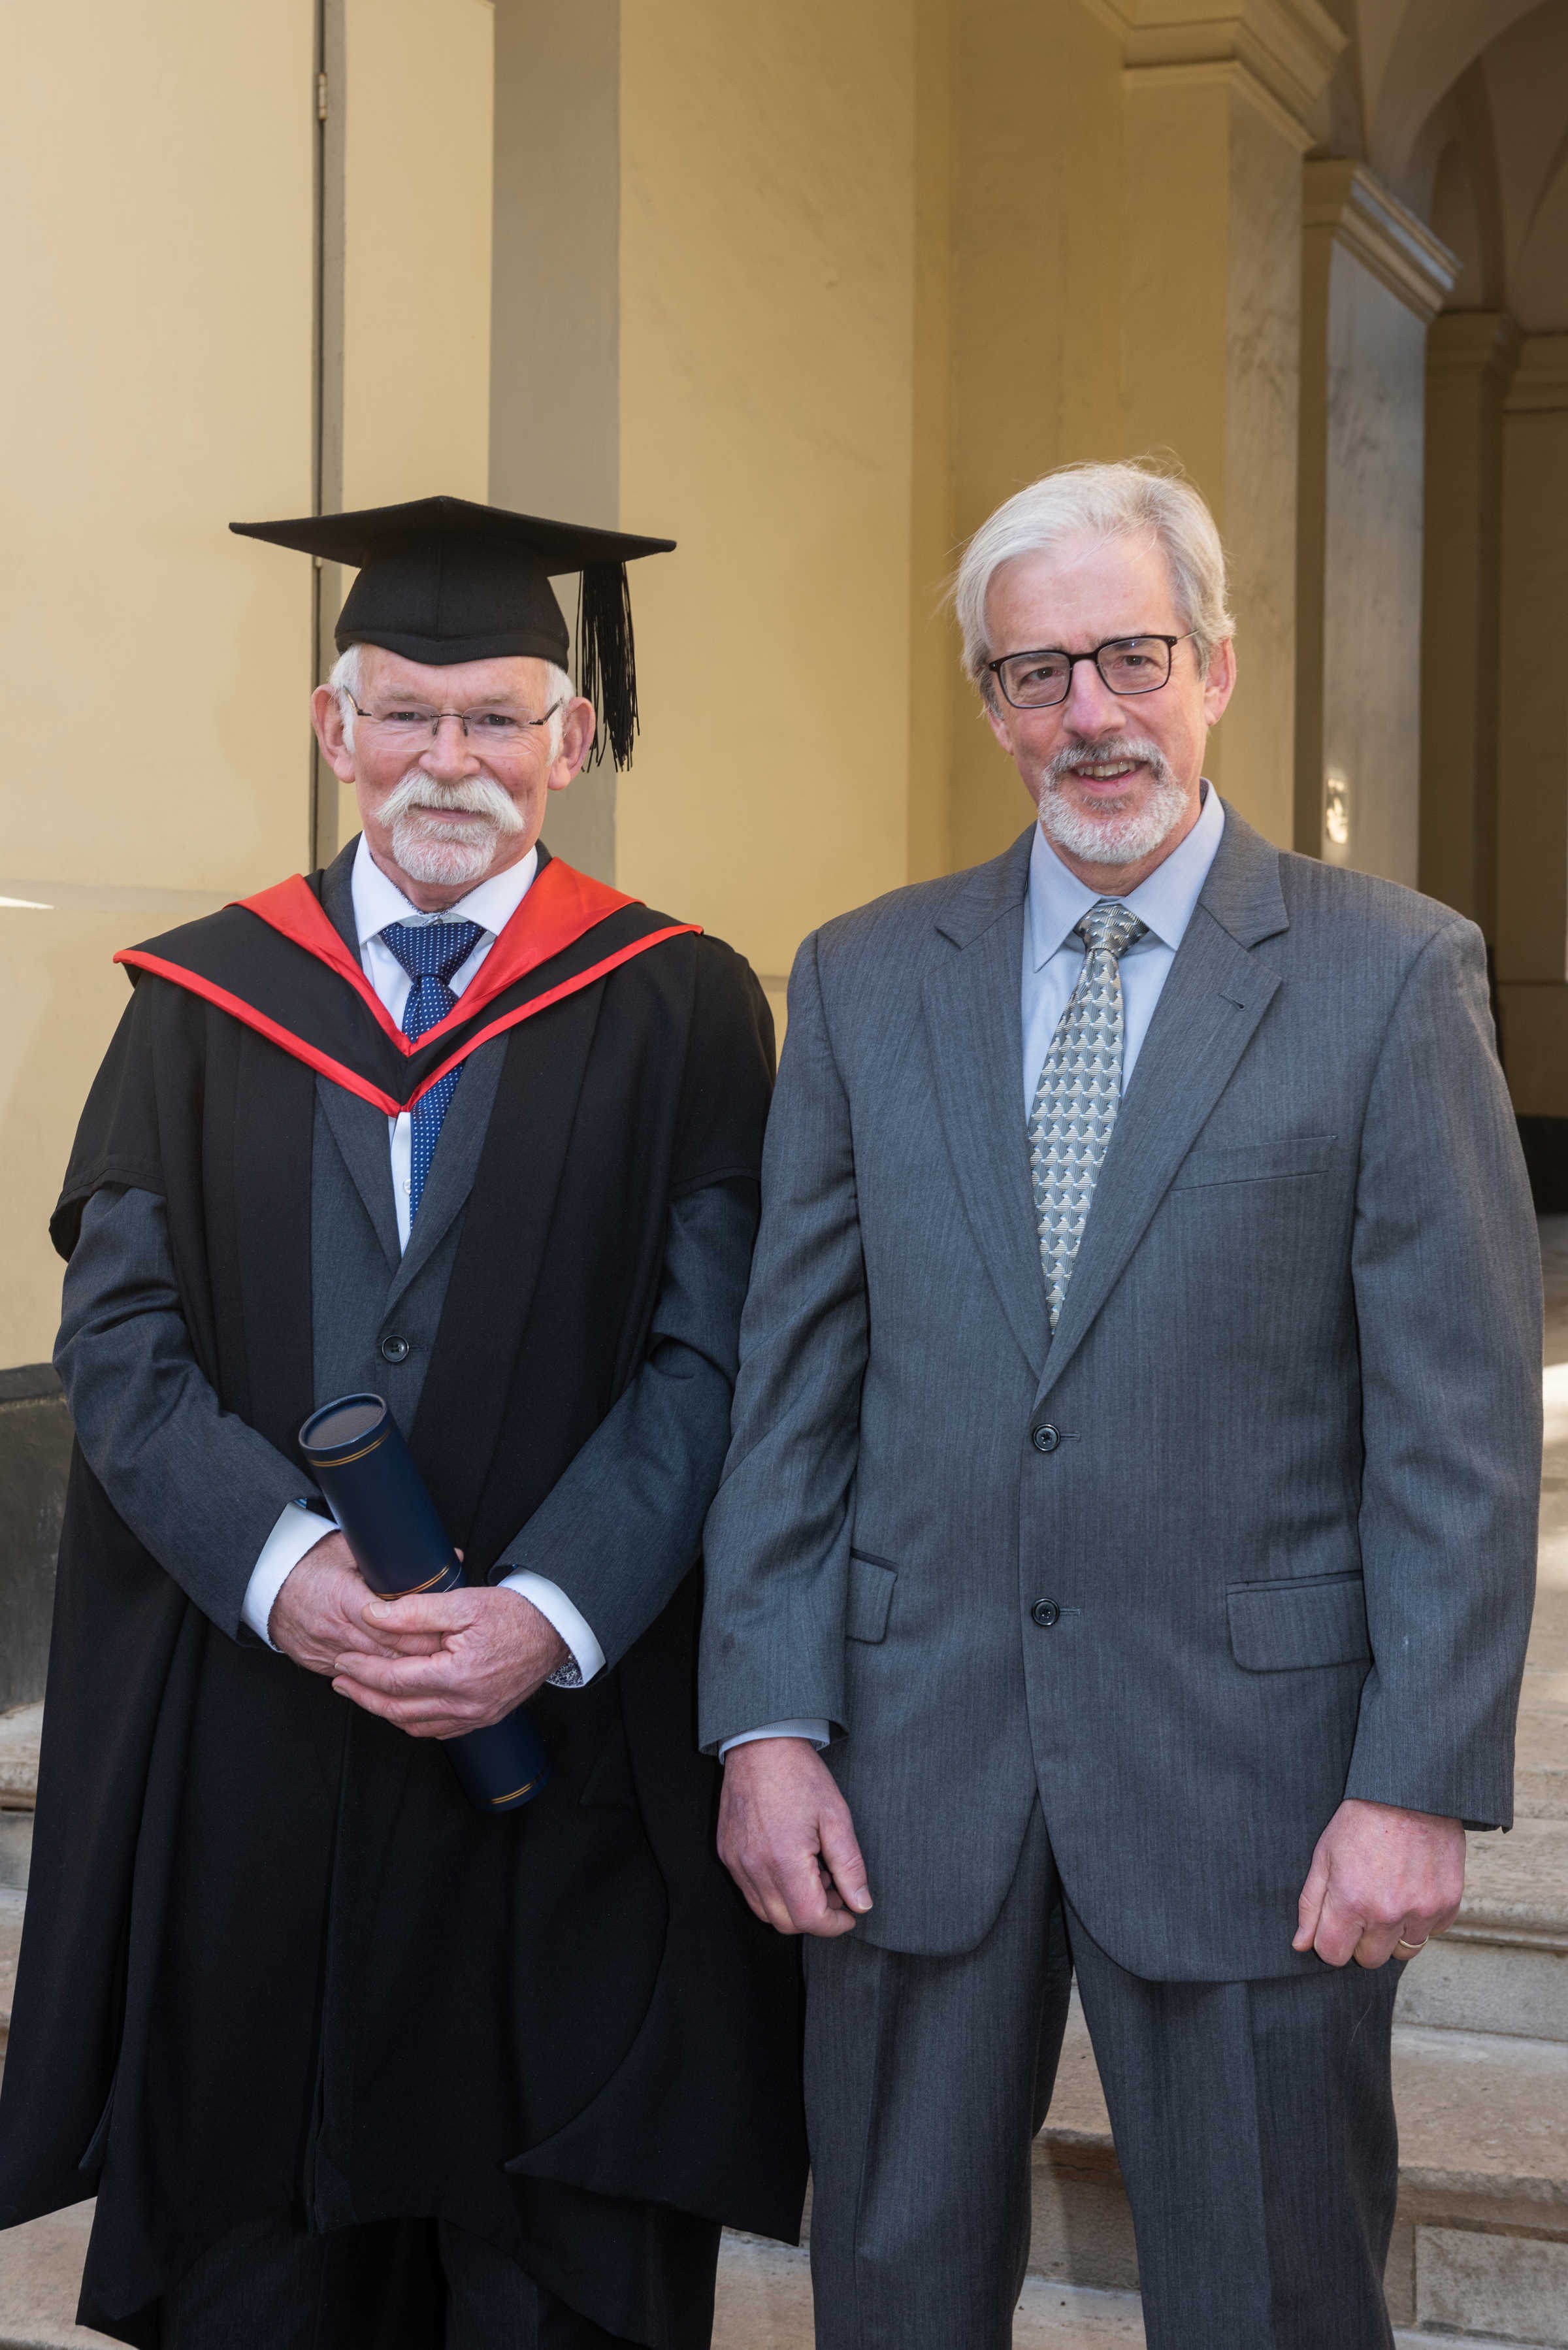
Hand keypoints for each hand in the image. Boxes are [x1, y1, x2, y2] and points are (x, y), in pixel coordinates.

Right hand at [268, 1531, 444, 1673]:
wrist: (268, 1582)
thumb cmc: (311, 1562)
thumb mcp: (351, 1549)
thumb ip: (395, 1556)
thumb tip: (447, 1556)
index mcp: (344, 1597)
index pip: (391, 1625)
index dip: (421, 1632)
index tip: (445, 1634)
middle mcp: (335, 1628)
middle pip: (387, 1651)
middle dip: (421, 1657)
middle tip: (449, 1656)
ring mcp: (325, 1649)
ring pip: (373, 1670)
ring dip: (402, 1672)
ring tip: (432, 1671)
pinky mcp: (318, 1663)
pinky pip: (353, 1677)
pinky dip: (377, 1679)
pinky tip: (399, 1680)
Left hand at [329, 1586, 568, 1737]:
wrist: (555, 1629)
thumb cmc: (514, 1613)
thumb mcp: (463, 1602)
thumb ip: (414, 1611)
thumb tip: (371, 1614)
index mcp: (459, 1675)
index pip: (396, 1679)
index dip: (362, 1671)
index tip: (342, 1659)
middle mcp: (467, 1704)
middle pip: (399, 1709)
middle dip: (363, 1695)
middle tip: (339, 1679)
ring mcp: (476, 1715)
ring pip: (416, 1725)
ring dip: (384, 1710)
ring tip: (362, 1691)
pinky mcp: (483, 1717)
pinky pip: (438, 1730)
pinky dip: (412, 1721)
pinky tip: (400, 1706)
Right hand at [718, 1738, 872, 1937]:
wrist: (760, 1744)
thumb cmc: (801, 1776)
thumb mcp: (836, 1817)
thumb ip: (850, 1866)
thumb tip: (862, 1905)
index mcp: (783, 1859)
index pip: (808, 1919)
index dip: (834, 1924)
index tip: (850, 1913)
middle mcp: (753, 1867)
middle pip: (785, 1923)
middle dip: (816, 1917)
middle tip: (836, 1891)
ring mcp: (735, 1862)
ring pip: (765, 1912)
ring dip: (793, 1907)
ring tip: (814, 1874)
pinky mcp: (727, 1854)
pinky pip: (749, 1891)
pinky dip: (772, 1892)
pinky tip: (791, 1865)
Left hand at [1293, 1796, 1465, 1967]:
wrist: (1410, 1794)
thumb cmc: (1361, 1821)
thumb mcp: (1324, 1855)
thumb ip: (1311, 1904)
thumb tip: (1301, 1944)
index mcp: (1350, 1901)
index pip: (1333, 1955)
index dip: (1331, 1940)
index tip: (1336, 1922)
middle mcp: (1387, 1913)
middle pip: (1369, 1959)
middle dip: (1362, 1939)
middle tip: (1364, 1906)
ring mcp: (1421, 1911)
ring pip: (1402, 1952)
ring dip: (1393, 1934)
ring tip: (1389, 1898)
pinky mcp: (1448, 1905)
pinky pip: (1431, 1933)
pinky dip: (1421, 1920)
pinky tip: (1412, 1890)